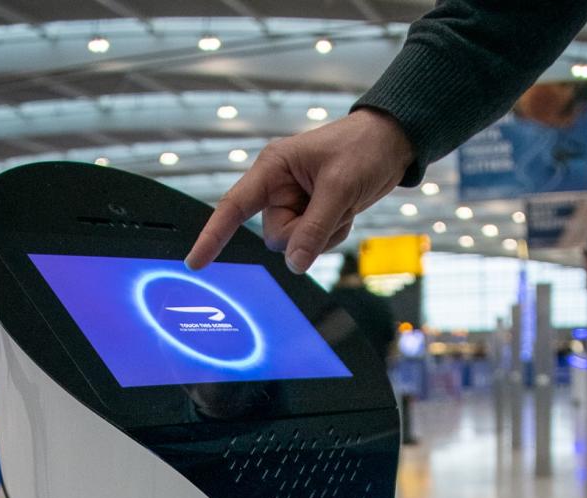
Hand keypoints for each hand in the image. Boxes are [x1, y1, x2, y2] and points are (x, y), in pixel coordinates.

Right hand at [185, 109, 415, 273]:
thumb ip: (314, 228)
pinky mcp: (309, 215)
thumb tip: (293, 264)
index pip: (234, 207)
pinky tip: (344, 210)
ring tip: (341, 203)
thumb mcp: (340, 188)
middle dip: (304, 232)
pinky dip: (331, 235)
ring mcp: (293, 203)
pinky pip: (311, 245)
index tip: (196, 262)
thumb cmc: (362, 149)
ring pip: (294, 245)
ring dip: (322, 235)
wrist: (390, 142)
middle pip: (275, 237)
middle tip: (331, 206)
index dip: (213, 235)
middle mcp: (277, 187)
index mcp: (273, 168)